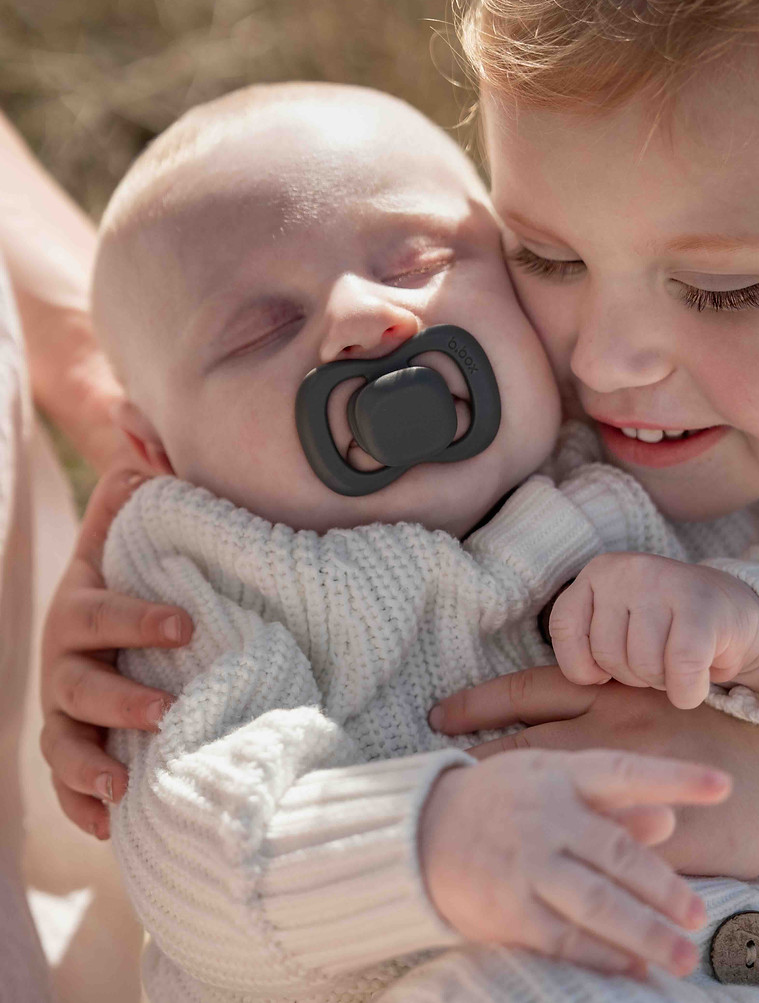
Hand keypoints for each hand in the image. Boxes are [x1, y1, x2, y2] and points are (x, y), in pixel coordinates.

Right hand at [40, 468, 194, 838]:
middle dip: (118, 700)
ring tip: (122, 787)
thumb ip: (135, 486)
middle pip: (79, 685)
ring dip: (89, 767)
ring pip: (64, 741)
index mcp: (81, 606)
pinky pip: (66, 783)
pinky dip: (82, 806)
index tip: (187, 624)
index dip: (139, 618)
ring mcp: (64, 709)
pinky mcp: (74, 745)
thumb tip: (140, 440)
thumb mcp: (127, 526)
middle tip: (164, 712)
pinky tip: (110, 826)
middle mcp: (64, 661)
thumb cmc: (129, 566)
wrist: (100, 607)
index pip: (104, 613)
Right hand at [419, 749, 729, 978]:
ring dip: (645, 931)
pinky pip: (565, 935)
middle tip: (699, 915)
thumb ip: (611, 803)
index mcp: (561, 775)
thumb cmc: (503, 800)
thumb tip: (667, 821)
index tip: (723, 784)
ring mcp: (527, 863)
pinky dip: (603, 954)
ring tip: (683, 955)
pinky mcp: (509, 907)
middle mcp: (547, 816)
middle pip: (618, 853)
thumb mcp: (552, 783)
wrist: (421, 830)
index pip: (627, 772)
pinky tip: (634, 968)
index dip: (676, 778)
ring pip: (597, 901)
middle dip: (664, 887)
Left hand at [430, 665, 758, 882]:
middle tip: (425, 766)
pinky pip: (579, 850)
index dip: (481, 701)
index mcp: (614, 695)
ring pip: (540, 795)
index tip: (439, 712)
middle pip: (520, 741)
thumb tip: (567, 716)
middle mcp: (609, 731)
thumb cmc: (729, 740)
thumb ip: (617, 708)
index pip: (532, 690)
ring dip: (497, 807)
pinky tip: (510, 872)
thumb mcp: (666, 705)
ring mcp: (620, 786)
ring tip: (450, 822)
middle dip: (471, 754)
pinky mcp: (637, 837)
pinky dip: (542, 858)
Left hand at [548, 553, 758, 706]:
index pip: (563, 627)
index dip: (581, 664)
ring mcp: (664, 581)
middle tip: (657, 661)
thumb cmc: (665, 632)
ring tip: (677, 663)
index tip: (603, 673)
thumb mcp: (616, 624)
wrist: (736, 615)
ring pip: (643, 665)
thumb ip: (584, 644)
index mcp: (598, 573)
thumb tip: (559, 689)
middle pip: (606, 654)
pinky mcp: (702, 606)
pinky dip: (688, 691)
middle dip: (632, 676)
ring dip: (663, 683)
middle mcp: (627, 569)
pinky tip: (697, 683)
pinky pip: (681, 668)